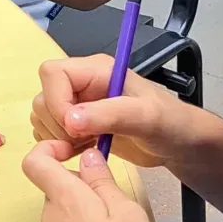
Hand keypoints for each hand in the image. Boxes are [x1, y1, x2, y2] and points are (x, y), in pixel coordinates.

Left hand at [23, 144, 159, 221]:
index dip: (51, 149)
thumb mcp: (127, 214)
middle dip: (82, 191)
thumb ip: (104, 181)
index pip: (35, 161)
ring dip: (84, 218)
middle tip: (114, 205)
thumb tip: (89, 156)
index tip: (75, 152)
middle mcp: (48, 219)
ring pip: (63, 216)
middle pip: (56, 190)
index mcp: (64, 199)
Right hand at [30, 55, 187, 169]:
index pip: (53, 73)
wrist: (179, 144)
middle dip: (57, 124)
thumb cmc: (170, 123)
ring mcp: (78, 105)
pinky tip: (84, 152)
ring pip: (43, 116)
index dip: (56, 101)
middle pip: (44, 97)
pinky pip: (49, 132)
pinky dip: (59, 146)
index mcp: (96, 70)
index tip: (74, 127)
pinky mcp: (78, 126)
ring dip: (57, 136)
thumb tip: (70, 119)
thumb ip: (110, 115)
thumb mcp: (146, 117)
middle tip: (84, 140)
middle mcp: (82, 84)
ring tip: (88, 146)